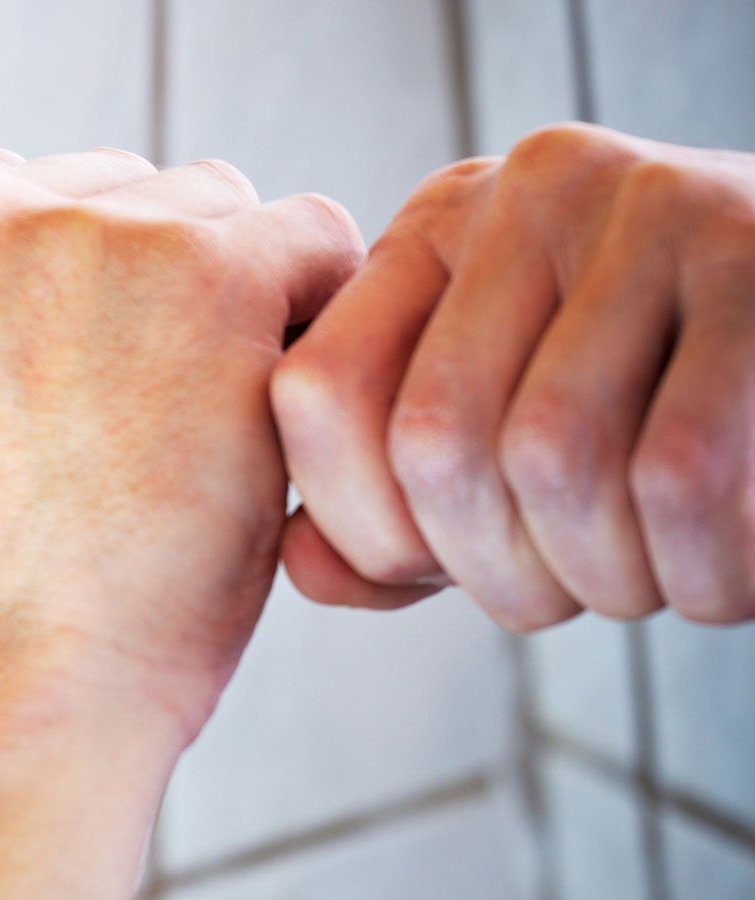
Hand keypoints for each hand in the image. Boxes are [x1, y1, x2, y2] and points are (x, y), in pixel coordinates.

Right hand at [0, 148, 363, 735]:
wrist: (1, 688)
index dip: (41, 299)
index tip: (57, 382)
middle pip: (95, 194)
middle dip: (126, 292)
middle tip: (124, 423)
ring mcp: (80, 231)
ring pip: (203, 210)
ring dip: (217, 303)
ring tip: (183, 434)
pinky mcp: (207, 271)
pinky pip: (308, 241)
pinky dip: (309, 322)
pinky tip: (260, 415)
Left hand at [274, 122, 754, 627]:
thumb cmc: (658, 410)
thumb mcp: (502, 442)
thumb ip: (388, 510)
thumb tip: (302, 561)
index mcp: (436, 229)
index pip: (318, 393)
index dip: (364, 528)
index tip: (440, 570)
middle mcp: (530, 191)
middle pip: (434, 439)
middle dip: (496, 572)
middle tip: (571, 594)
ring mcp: (653, 205)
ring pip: (552, 456)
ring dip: (602, 578)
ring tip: (655, 582)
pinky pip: (679, 470)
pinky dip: (698, 568)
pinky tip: (728, 571)